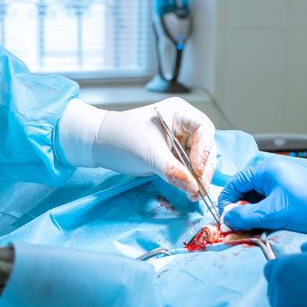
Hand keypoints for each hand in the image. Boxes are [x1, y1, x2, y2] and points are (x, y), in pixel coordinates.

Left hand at [56, 97, 216, 199]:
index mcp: (180, 113)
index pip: (204, 131)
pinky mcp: (175, 154)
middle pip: (206, 147)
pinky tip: (189, 191)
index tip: (197, 172)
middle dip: (204, 169)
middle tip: (200, 190)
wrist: (100, 145)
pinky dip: (190, 179)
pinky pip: (189, 167)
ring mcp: (181, 140)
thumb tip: (194, 188)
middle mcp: (184, 124)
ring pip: (200, 159)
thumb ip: (173, 171)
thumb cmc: (121, 139)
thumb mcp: (149, 155)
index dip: (204, 152)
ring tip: (195, 194)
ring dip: (199, 177)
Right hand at [218, 157, 306, 232]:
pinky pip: (269, 199)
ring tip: (254, 228)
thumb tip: (226, 219)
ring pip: (257, 196)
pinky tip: (267, 224)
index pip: (235, 183)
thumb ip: (246, 216)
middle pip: (245, 190)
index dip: (227, 202)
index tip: (225, 220)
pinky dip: (264, 211)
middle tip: (239, 227)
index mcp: (266, 170)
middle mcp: (273, 171)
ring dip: (253, 212)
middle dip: (240, 209)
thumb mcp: (274, 214)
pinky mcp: (291, 190)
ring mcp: (283, 179)